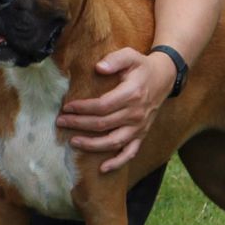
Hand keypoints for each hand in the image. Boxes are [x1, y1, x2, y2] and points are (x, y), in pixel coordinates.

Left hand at [57, 48, 176, 172]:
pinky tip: (102, 168)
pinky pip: (130, 152)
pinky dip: (117, 162)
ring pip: (114, 141)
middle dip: (79, 124)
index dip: (83, 108)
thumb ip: (115, 60)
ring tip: (72, 142)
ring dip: (92, 145)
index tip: (66, 107)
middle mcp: (136, 114)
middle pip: (103, 124)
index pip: (102, 106)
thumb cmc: (142, 66)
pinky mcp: (141, 135)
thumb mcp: (130, 55)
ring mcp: (139, 127)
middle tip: (60, 122)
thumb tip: (98, 68)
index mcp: (132, 94)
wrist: (164, 78)